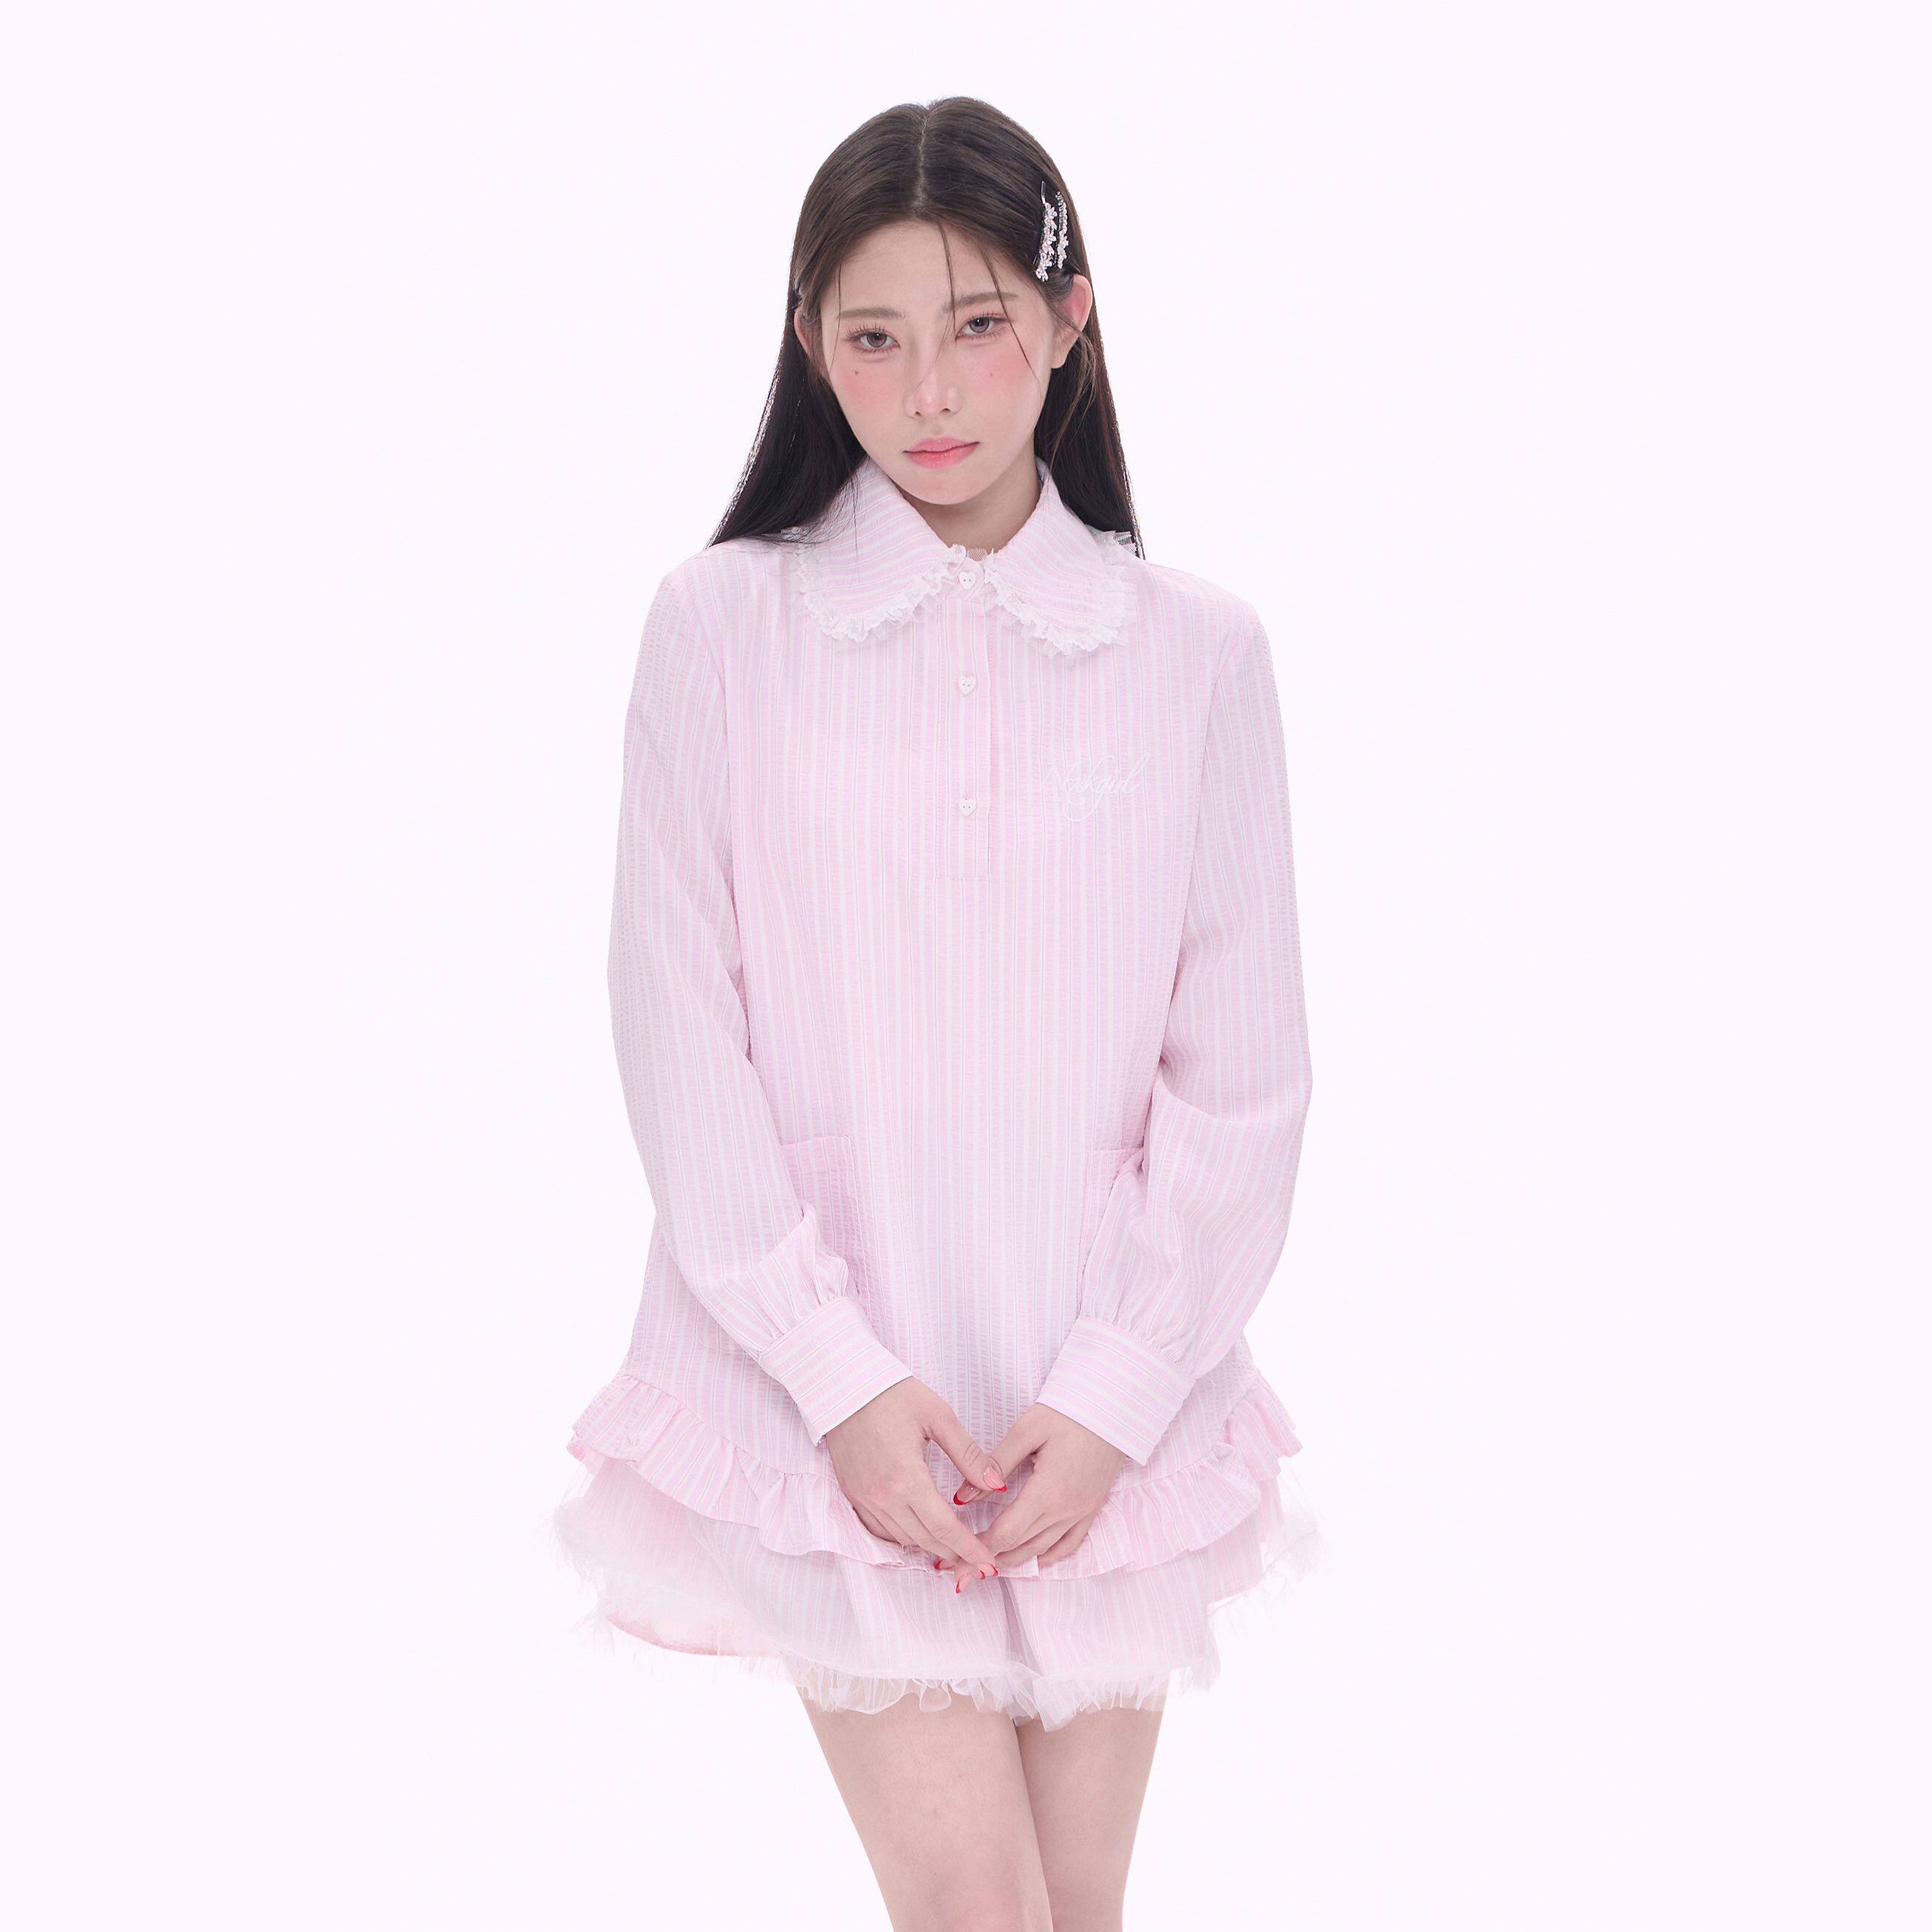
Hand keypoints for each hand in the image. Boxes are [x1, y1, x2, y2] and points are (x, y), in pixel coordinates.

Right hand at [823, 1378, 1009, 1592]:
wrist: (844, 1385)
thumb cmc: (894, 1394)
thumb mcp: (938, 1417)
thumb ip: (969, 1455)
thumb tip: (998, 1484)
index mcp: (906, 1477)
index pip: (944, 1528)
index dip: (970, 1549)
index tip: (989, 1564)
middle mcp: (882, 1496)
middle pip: (925, 1540)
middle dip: (955, 1554)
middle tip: (978, 1560)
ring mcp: (863, 1498)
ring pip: (902, 1538)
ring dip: (930, 1546)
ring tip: (955, 1547)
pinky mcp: (852, 1493)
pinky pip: (879, 1530)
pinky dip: (902, 1537)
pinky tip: (919, 1532)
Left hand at [948, 1403, 1125, 1573]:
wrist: (1113, 1407)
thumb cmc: (1067, 1412)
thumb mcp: (1026, 1431)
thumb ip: (994, 1464)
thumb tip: (962, 1496)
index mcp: (1048, 1491)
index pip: (1007, 1532)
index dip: (979, 1548)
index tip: (957, 1557)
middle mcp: (1067, 1509)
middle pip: (1022, 1546)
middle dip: (990, 1559)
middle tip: (964, 1570)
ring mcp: (1083, 1511)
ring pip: (1044, 1549)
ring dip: (1016, 1561)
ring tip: (989, 1566)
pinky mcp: (1092, 1508)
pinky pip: (1071, 1543)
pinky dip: (1050, 1556)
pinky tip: (1034, 1560)